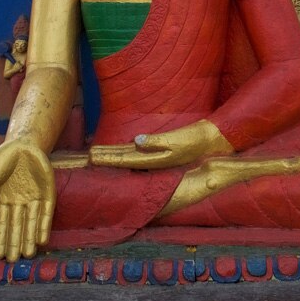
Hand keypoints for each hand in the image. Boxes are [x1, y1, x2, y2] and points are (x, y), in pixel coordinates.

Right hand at [0, 139, 54, 260]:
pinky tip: (43, 239)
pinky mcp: (47, 195)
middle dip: (14, 244)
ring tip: (28, 255)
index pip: (1, 225)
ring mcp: (33, 200)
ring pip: (31, 224)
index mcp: (3, 202)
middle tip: (13, 261)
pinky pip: (45, 213)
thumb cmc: (3, 160)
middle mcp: (18, 204)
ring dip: (30, 239)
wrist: (23, 144)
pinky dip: (44, 226)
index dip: (0, 240)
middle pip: (16, 228)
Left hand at [90, 120, 232, 169]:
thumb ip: (157, 142)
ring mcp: (156, 156)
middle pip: (124, 159)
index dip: (108, 158)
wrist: (212, 141)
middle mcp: (152, 160)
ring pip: (129, 156)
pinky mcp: (160, 149)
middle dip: (106, 158)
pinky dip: (125, 151)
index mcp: (154, 160)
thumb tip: (136, 141)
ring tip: (96, 153)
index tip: (92, 157)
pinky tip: (120, 149)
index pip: (125, 160)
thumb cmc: (196, 140)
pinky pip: (137, 151)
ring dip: (113, 154)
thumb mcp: (177, 140)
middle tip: (87, 157)